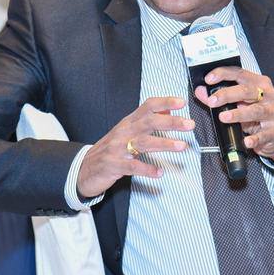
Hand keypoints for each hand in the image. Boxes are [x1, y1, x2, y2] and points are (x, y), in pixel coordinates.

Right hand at [76, 97, 192, 197]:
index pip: (147, 106)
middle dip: (170, 122)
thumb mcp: (127, 131)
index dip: (164, 102)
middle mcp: (124, 132)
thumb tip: (168, 110)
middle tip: (190, 124)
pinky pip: (132, 167)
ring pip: (142, 142)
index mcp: (128, 122)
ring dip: (163, 143)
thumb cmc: (110, 149)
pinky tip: (159, 173)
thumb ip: (146, 120)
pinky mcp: (113, 165)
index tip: (182, 102)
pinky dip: (146, 169)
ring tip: (181, 146)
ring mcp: (117, 148)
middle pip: (148, 122)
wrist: (83, 168)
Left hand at [195, 67, 273, 166]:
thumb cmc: (255, 114)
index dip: (223, 74)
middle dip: (227, 95)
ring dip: (238, 114)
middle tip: (212, 101)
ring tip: (224, 117)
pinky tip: (246, 141)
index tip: (209, 79)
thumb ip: (219, 97)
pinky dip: (255, 138)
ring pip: (256, 111)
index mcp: (259, 83)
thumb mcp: (237, 103)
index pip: (240, 73)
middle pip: (247, 91)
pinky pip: (265, 134)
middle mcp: (269, 95)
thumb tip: (201, 91)